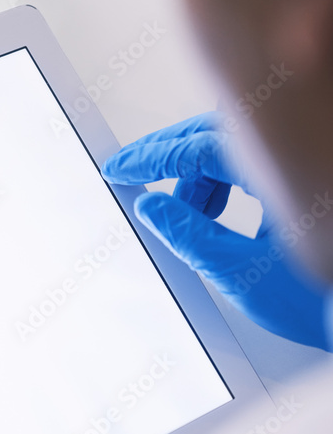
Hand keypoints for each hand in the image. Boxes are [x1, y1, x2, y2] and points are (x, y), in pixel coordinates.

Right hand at [102, 113, 328, 349]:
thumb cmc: (330, 302)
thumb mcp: (244, 274)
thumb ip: (190, 236)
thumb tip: (152, 207)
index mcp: (288, 170)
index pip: (202, 147)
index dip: (153, 157)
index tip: (122, 168)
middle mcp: (302, 155)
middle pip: (219, 132)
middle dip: (172, 154)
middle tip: (136, 172)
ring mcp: (309, 163)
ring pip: (239, 144)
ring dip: (203, 172)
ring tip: (188, 214)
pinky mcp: (312, 178)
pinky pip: (262, 158)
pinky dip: (231, 178)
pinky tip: (221, 211)